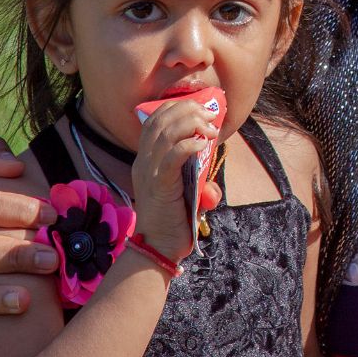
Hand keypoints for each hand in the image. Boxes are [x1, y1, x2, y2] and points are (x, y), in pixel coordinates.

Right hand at [131, 100, 220, 262]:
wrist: (158, 249)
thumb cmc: (173, 222)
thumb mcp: (186, 196)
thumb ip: (197, 186)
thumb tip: (213, 189)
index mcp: (146, 160)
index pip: (154, 120)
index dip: (177, 107)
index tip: (201, 108)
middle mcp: (144, 162)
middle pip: (160, 120)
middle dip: (188, 110)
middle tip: (210, 115)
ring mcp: (149, 173)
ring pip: (165, 133)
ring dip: (191, 123)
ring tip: (210, 129)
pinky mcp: (159, 185)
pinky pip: (172, 157)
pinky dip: (188, 145)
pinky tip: (202, 144)